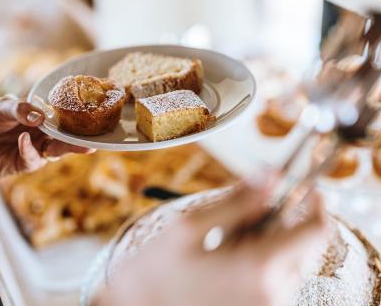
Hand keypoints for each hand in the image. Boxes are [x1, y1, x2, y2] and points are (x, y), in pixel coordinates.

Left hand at [0, 95, 92, 177]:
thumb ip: (19, 109)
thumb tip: (41, 117)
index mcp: (35, 116)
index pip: (59, 118)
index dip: (74, 119)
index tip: (89, 118)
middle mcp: (38, 133)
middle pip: (63, 137)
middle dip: (78, 140)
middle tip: (92, 143)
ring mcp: (32, 149)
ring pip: (55, 150)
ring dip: (65, 147)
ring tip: (76, 145)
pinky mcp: (22, 164)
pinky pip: (33, 159)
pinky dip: (30, 149)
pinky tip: (23, 139)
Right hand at [97, 179, 327, 305]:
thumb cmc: (154, 271)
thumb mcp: (191, 226)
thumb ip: (237, 201)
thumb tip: (271, 176)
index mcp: (256, 268)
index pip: (315, 232)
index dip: (316, 204)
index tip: (306, 188)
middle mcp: (269, 294)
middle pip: (305, 247)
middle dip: (287, 222)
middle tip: (252, 208)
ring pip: (289, 264)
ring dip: (272, 243)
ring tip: (228, 237)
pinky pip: (274, 282)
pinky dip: (262, 262)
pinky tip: (227, 257)